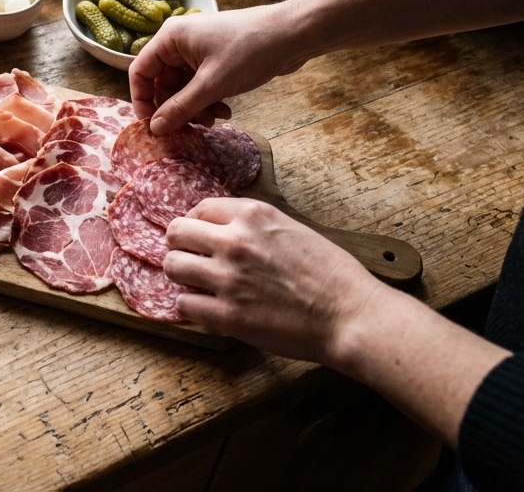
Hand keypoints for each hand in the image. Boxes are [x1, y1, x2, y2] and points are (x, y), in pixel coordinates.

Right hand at [129, 4, 315, 133]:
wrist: (293, 34)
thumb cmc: (250, 50)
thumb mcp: (212, 84)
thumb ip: (180, 108)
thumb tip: (155, 128)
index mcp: (170, 38)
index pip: (140, 72)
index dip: (142, 101)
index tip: (152, 127)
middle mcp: (180, 42)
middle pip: (162, 83)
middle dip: (175, 108)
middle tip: (188, 128)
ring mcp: (199, 50)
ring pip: (183, 87)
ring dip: (195, 107)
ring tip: (213, 120)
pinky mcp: (216, 59)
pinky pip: (201, 85)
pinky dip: (208, 100)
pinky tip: (225, 112)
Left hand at [162, 198, 385, 364]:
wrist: (349, 314)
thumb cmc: (330, 274)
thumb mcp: (292, 229)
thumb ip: (255, 226)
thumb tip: (223, 229)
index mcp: (254, 215)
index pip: (200, 208)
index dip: (196, 223)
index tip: (199, 237)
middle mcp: (236, 241)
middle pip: (176, 232)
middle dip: (180, 245)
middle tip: (191, 258)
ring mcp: (228, 278)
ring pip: (173, 266)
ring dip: (182, 275)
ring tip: (197, 284)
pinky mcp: (227, 314)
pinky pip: (183, 304)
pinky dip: (191, 306)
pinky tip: (206, 307)